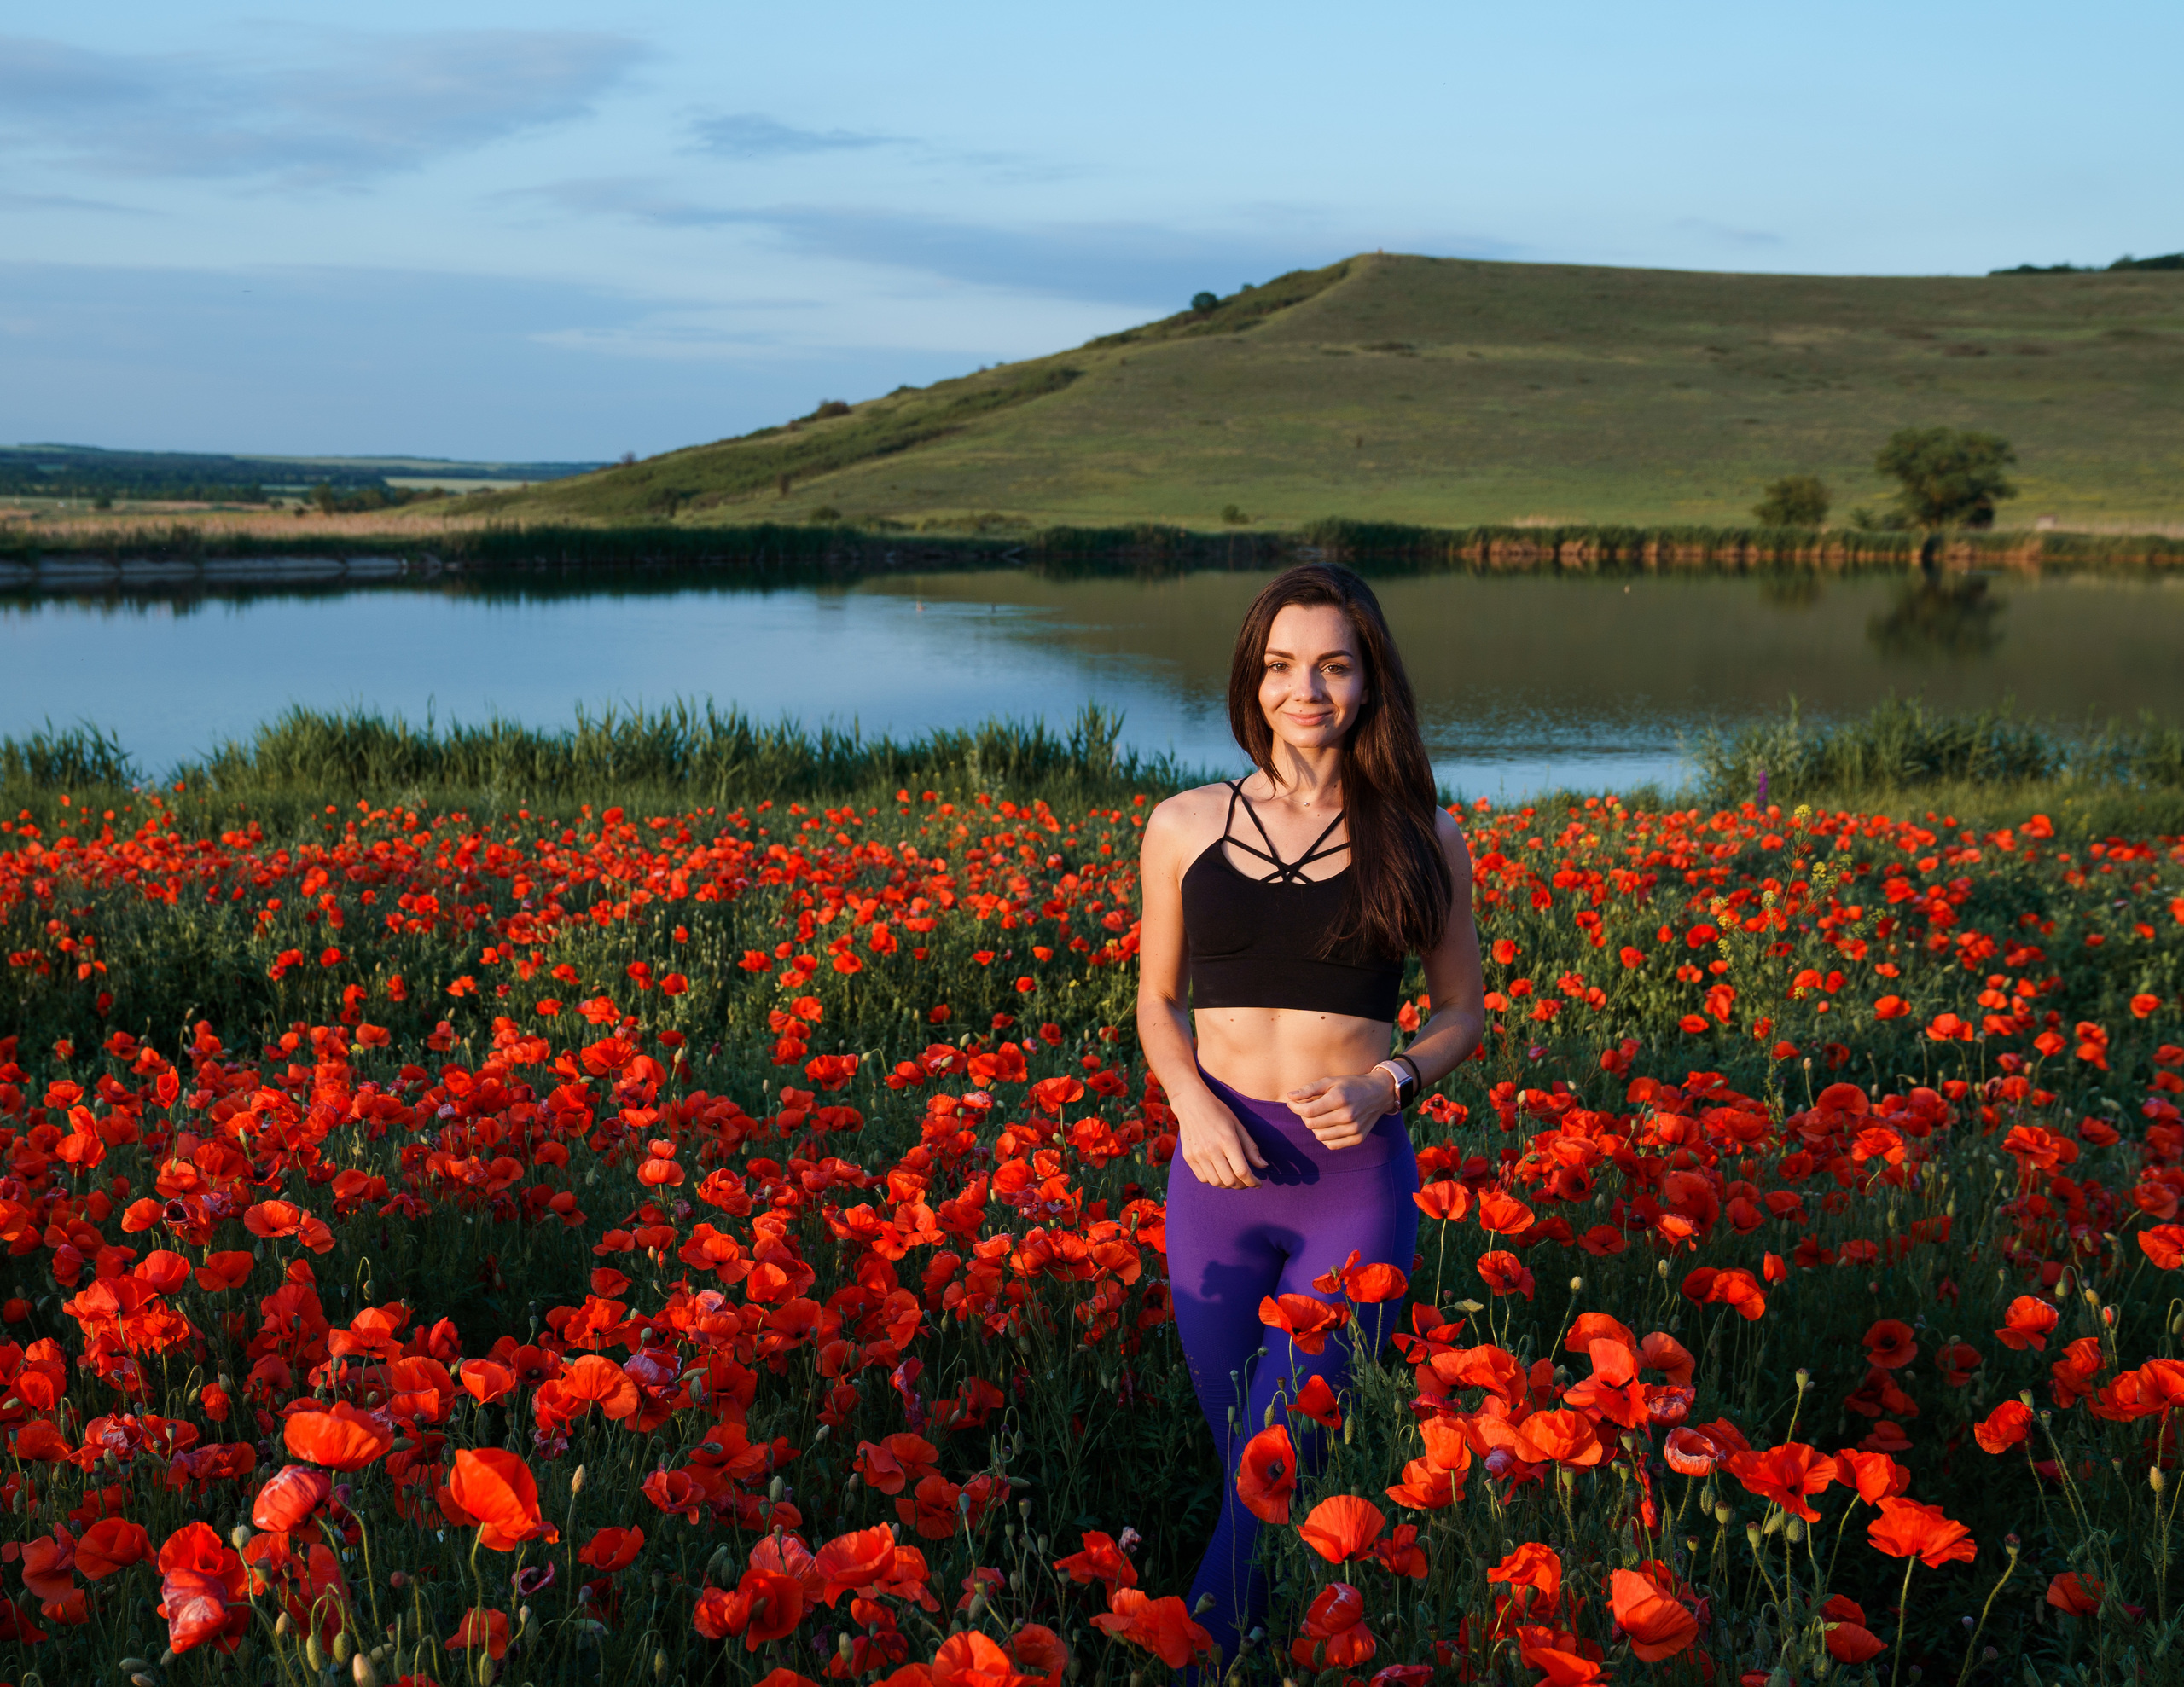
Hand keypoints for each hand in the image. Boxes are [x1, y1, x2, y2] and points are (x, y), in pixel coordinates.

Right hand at [1177, 1094, 1268, 1188]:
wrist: (1190, 1102)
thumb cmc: (1218, 1111)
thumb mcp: (1238, 1125)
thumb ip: (1251, 1147)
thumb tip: (1263, 1166)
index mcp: (1227, 1140)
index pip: (1242, 1171)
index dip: (1253, 1182)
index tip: (1258, 1183)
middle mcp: (1211, 1149)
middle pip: (1230, 1181)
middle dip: (1242, 1185)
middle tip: (1247, 1181)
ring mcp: (1197, 1154)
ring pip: (1216, 1182)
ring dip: (1228, 1184)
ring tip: (1234, 1177)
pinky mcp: (1188, 1157)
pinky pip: (1203, 1178)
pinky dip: (1214, 1180)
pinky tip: (1219, 1172)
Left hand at [1284, 1070, 1398, 1150]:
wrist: (1379, 1093)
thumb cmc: (1351, 1085)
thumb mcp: (1331, 1081)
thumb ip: (1309, 1089)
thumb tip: (1290, 1096)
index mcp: (1339, 1098)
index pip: (1308, 1111)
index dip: (1295, 1108)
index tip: (1292, 1103)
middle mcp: (1347, 1115)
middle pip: (1312, 1124)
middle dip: (1304, 1116)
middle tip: (1308, 1107)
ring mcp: (1354, 1129)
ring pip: (1320, 1136)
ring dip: (1314, 1127)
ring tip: (1319, 1116)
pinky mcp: (1358, 1138)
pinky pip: (1331, 1144)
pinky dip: (1325, 1137)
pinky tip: (1328, 1125)